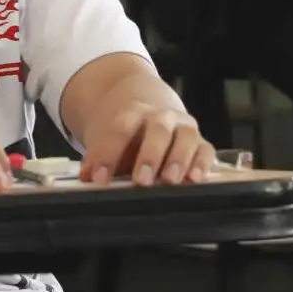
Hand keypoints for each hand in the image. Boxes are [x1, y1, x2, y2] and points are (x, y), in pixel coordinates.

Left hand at [80, 101, 214, 185]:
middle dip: (150, 156)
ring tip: (169, 181)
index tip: (99, 178)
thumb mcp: (109, 141)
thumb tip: (87, 179)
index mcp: (133, 112)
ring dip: (178, 159)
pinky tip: (194, 179)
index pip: (119, 129)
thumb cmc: (127, 135)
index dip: (108, 154)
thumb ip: (99, 159)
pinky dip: (201, 164)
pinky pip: (206, 150)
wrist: (149, 110)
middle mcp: (161, 117)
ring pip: (186, 137)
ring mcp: (183, 128)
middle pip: (158, 130)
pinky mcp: (201, 143)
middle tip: (141, 181)